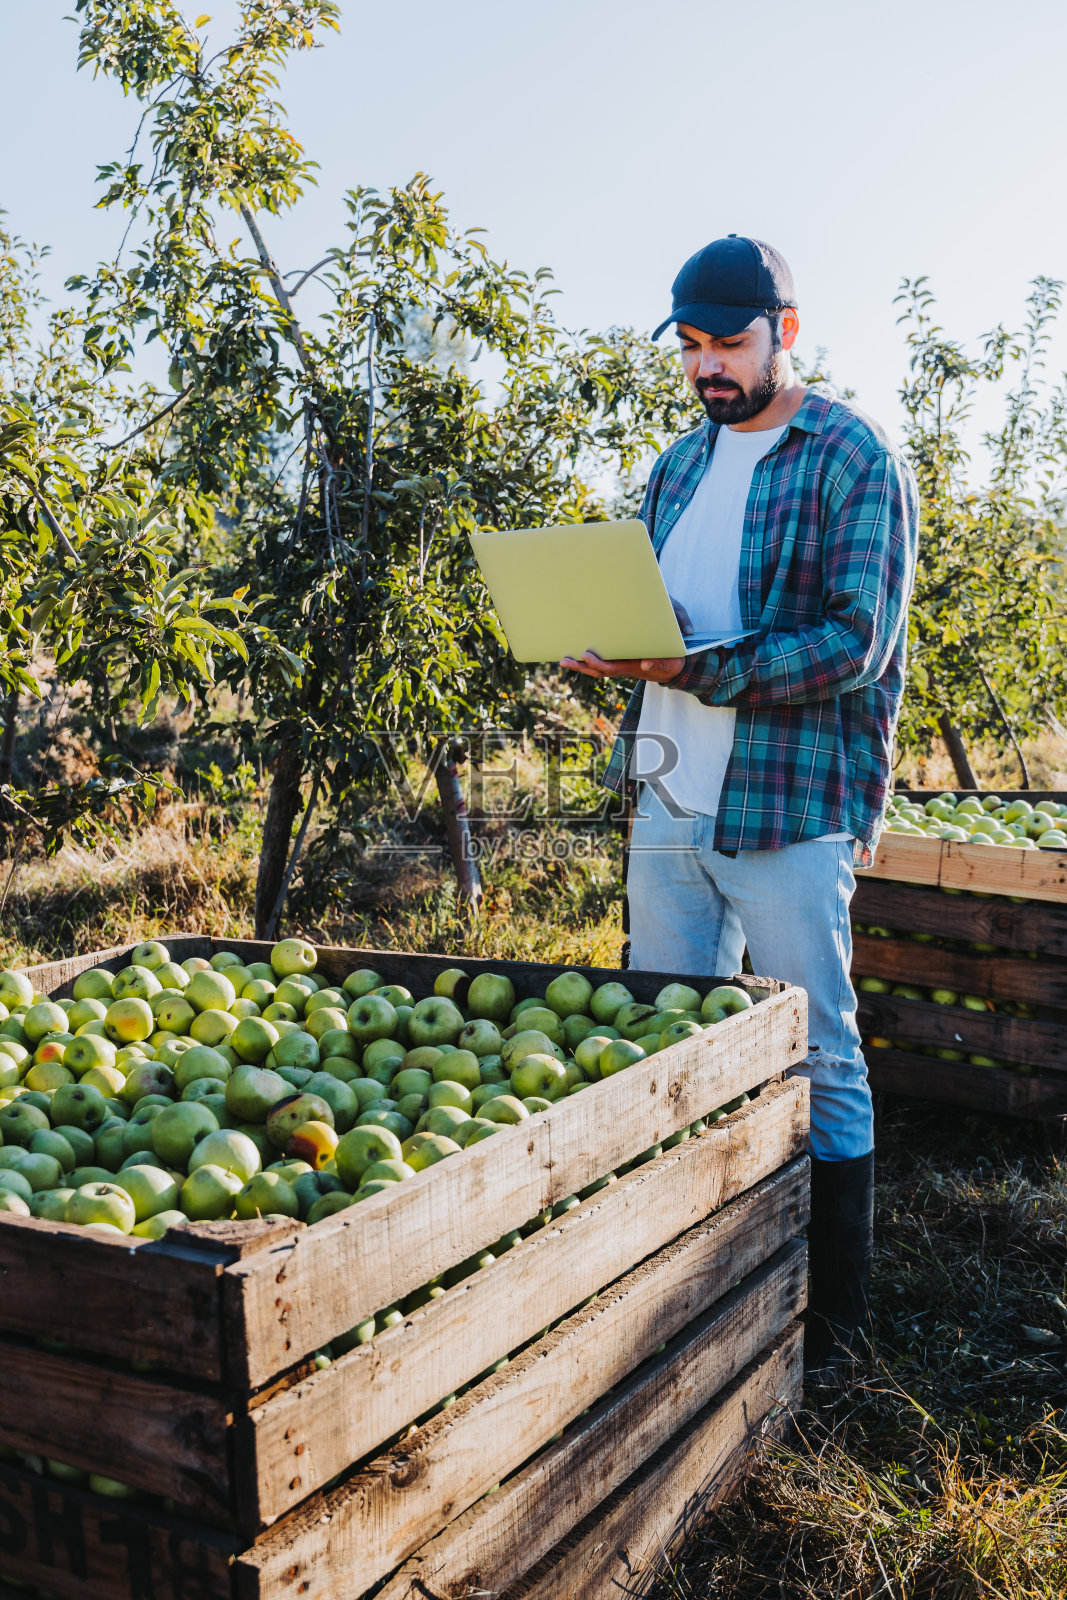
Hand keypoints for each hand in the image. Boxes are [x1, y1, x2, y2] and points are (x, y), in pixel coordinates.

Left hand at [560, 651, 684, 682]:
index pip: (611, 668)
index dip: (597, 663)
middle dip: (581, 666)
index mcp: (632, 668)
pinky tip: (578, 655)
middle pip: (598, 671)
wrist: (675, 668)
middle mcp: (623, 669)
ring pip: (597, 668)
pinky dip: (589, 661)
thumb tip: (645, 664)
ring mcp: (621, 666)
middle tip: (563, 660)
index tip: (585, 654)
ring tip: (564, 659)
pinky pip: (602, 662)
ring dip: (581, 665)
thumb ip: (659, 664)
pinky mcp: (621, 662)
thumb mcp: (671, 663)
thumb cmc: (674, 663)